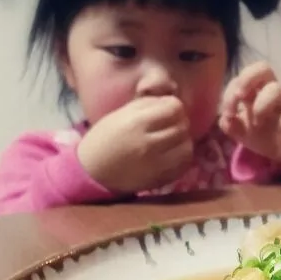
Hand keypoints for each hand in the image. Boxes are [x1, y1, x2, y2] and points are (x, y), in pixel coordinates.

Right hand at [77, 96, 192, 192]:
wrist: (93, 172)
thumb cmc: (104, 139)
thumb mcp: (120, 114)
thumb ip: (147, 105)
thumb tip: (170, 101)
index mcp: (136, 123)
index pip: (174, 108)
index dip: (174, 106)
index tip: (167, 110)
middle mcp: (149, 143)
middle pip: (182, 126)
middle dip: (179, 123)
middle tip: (170, 125)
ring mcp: (156, 164)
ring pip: (187, 147)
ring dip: (183, 140)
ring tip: (172, 140)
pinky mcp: (160, 179)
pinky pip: (184, 164)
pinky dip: (182, 156)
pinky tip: (172, 154)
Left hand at [219, 62, 280, 163]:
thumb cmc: (263, 135)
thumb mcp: (240, 132)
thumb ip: (229, 124)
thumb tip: (227, 119)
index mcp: (257, 91)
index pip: (244, 75)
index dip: (232, 89)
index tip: (228, 112)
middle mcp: (273, 92)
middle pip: (263, 68)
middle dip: (247, 80)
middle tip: (240, 99)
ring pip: (278, 89)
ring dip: (261, 106)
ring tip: (257, 123)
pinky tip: (280, 130)